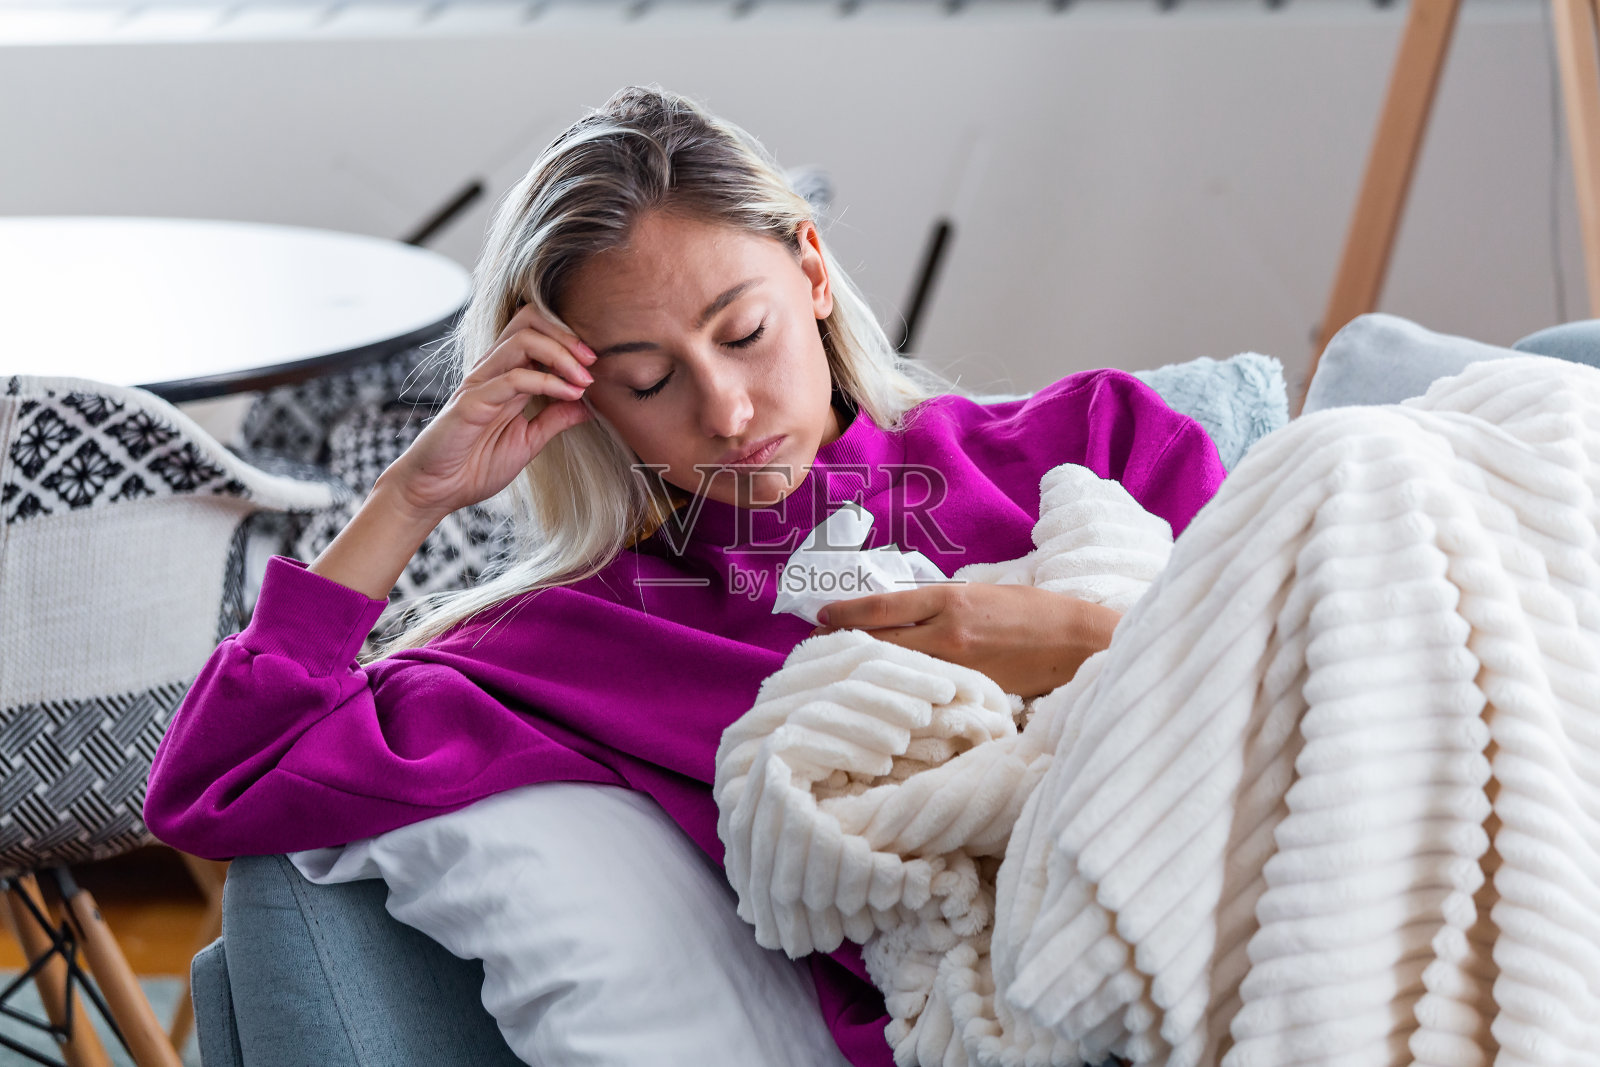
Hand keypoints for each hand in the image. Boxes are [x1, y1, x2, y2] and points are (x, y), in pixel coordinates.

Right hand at [377, 303, 595, 522]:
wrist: (436, 490)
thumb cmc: (475, 465)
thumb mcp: (528, 441)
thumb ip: (555, 419)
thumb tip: (589, 405)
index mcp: (506, 375)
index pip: (536, 331)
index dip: (569, 339)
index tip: (595, 365)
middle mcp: (493, 371)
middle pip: (529, 321)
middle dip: (567, 335)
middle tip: (593, 362)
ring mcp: (481, 383)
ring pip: (522, 341)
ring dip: (562, 356)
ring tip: (585, 380)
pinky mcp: (473, 402)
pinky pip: (513, 378)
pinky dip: (548, 382)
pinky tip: (570, 395)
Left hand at [810, 583, 1119, 698]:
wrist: (1077, 642)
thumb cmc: (1032, 611)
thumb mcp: (981, 594)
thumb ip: (941, 605)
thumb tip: (897, 614)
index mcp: (950, 601)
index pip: (882, 607)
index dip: (845, 612)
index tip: (819, 616)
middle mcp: (948, 634)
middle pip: (879, 642)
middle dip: (844, 644)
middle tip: (816, 648)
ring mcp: (958, 668)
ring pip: (897, 671)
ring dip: (867, 670)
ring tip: (840, 672)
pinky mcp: (970, 694)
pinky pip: (925, 693)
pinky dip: (903, 692)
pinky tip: (886, 696)